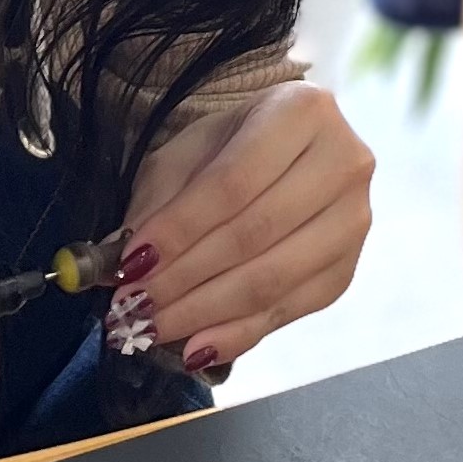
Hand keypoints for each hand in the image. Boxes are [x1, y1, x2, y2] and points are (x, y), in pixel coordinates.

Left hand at [106, 82, 373, 371]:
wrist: (275, 155)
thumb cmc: (220, 151)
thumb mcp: (178, 161)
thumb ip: (150, 209)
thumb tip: (109, 266)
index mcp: (301, 113)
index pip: (232, 183)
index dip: (178, 230)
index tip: (130, 264)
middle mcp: (343, 163)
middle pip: (254, 236)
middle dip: (183, 278)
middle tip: (132, 305)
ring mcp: (353, 221)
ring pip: (272, 280)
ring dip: (202, 313)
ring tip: (149, 328)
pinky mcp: (345, 271)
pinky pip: (288, 312)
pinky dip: (235, 335)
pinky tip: (193, 347)